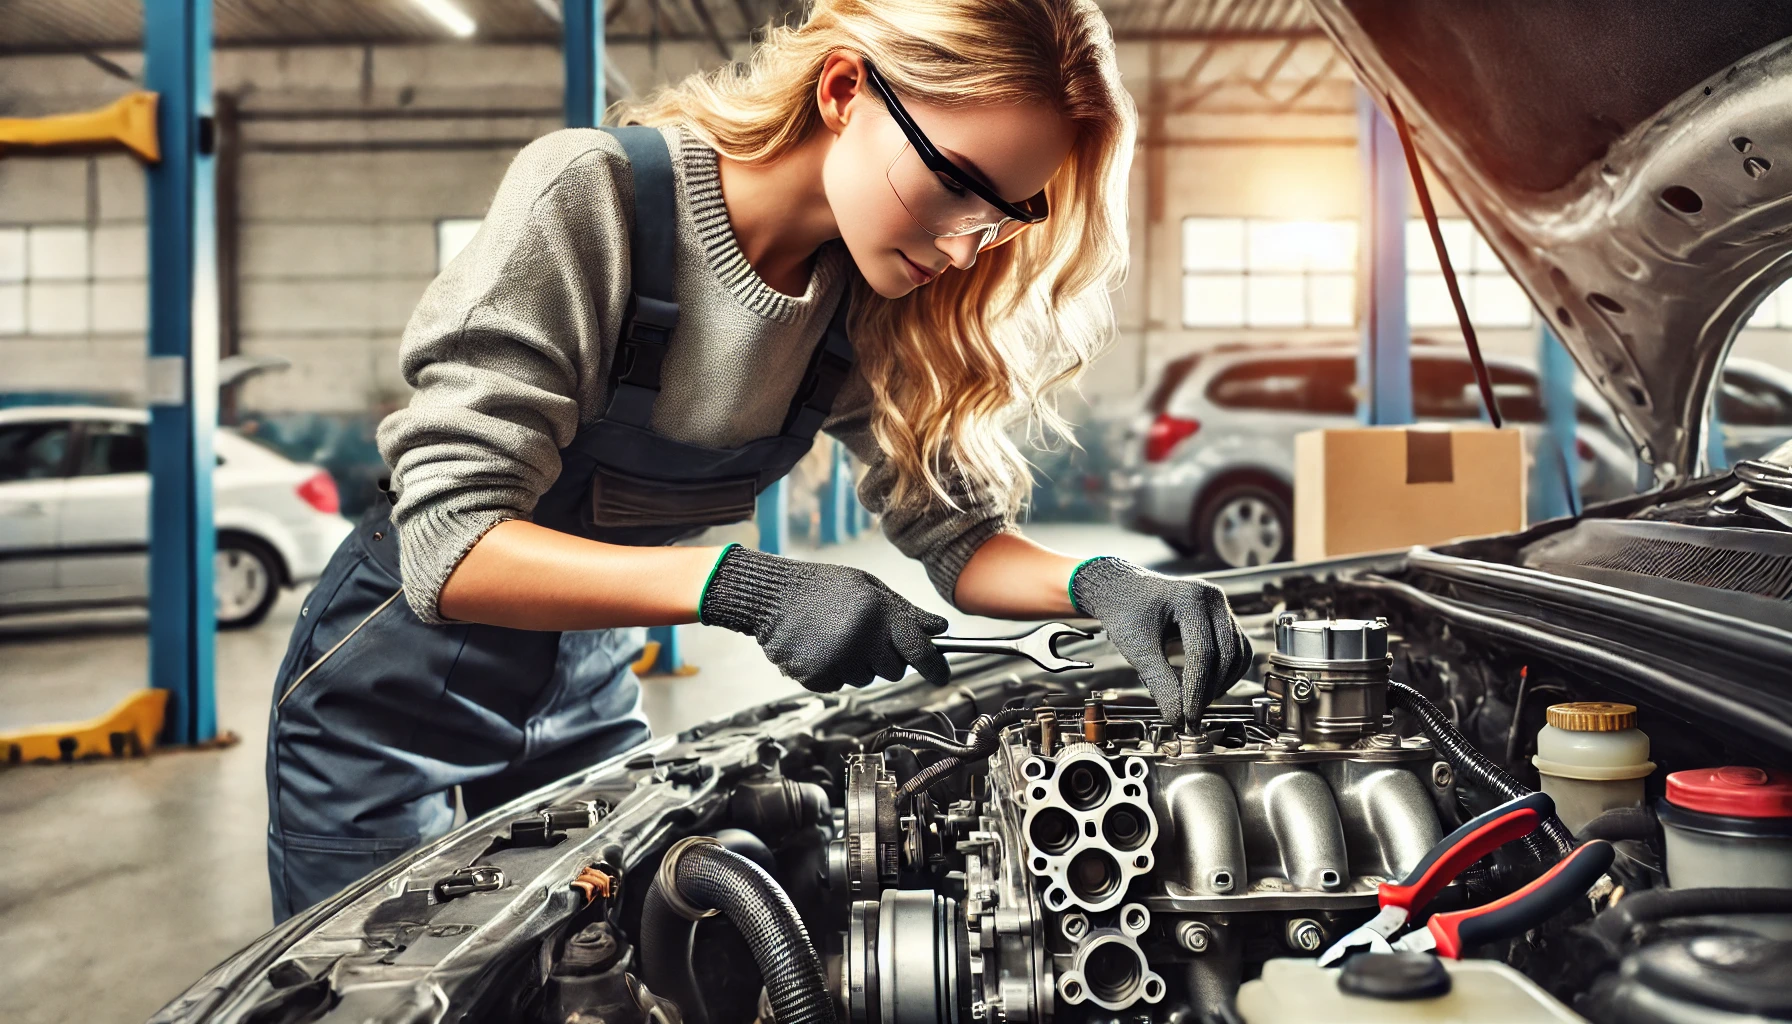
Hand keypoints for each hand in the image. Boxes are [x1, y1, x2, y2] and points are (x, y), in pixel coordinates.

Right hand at [698, 545, 951, 691]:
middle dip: (887, 658)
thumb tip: (940, 629)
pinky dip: (833, 672)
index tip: (943, 675)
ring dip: (858, 664)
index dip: (936, 666)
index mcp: (878, 613)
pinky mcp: (817, 677)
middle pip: (894, 670)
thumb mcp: (870, 589)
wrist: (773, 596)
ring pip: (866, 679)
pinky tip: (820, 647)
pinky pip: (839, 685)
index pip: (919, 650)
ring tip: (836, 635)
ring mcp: (839, 661)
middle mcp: (862, 639)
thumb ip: (906, 612)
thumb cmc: (824, 588)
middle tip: (865, 636)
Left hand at [1069, 556, 1251, 729]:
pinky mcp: (1224, 619)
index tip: (1185, 717)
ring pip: (1238, 654)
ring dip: (1221, 684)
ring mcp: (1222, 606)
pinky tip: (1206, 689)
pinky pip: (1237, 651)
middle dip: (1210, 690)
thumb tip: (1176, 719)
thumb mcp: (1137, 647)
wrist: (1122, 590)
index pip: (1203, 652)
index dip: (1196, 689)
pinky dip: (1225, 673)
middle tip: (1191, 717)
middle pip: (1226, 654)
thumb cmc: (1125, 613)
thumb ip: (1158, 682)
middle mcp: (1213, 597)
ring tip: (1197, 704)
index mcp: (1190, 597)